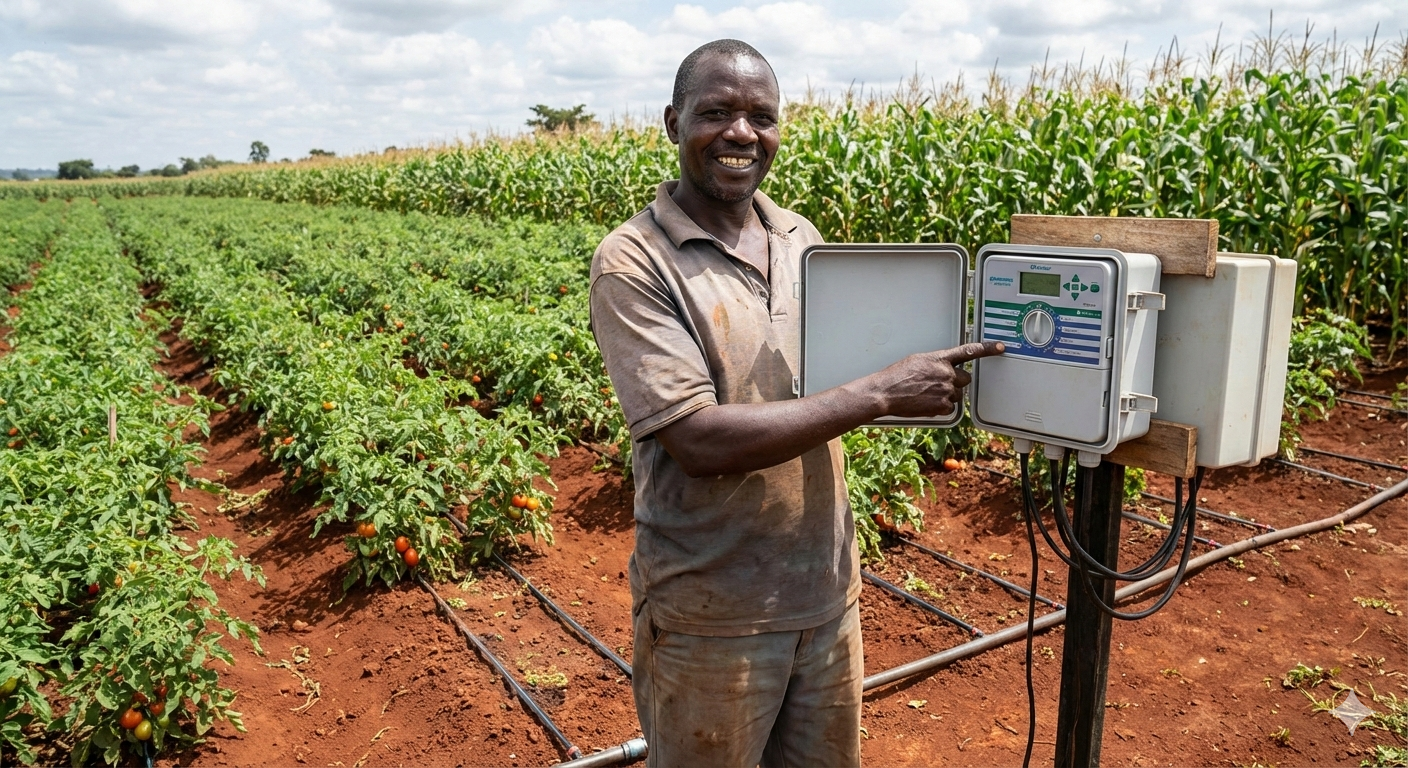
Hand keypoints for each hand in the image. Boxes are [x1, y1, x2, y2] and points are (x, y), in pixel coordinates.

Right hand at [867, 341, 1005, 417]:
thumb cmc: (897, 376)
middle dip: (955, 381)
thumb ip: (935, 362)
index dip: (988, 349)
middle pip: (965, 378)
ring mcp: (946, 390)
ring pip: (957, 394)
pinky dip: (941, 406)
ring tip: (927, 394)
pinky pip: (950, 406)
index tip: (1001, 348)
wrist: (886, 392)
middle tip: (938, 383)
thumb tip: (942, 367)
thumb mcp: (918, 360)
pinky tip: (926, 402)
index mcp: (940, 359)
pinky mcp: (943, 406)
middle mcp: (946, 373)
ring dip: (947, 394)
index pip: (969, 351)